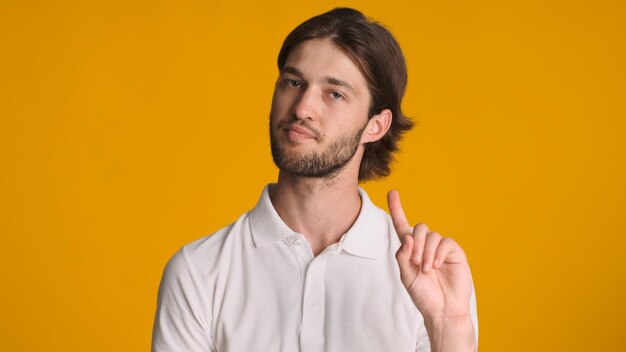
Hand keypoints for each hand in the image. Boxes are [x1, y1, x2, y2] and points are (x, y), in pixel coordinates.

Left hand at [387, 190, 472, 324]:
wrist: (442, 310)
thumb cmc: (424, 295)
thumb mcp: (406, 276)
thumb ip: (403, 256)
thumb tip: (407, 238)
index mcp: (411, 249)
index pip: (402, 225)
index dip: (397, 208)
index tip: (392, 192)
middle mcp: (425, 245)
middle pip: (419, 227)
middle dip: (415, 243)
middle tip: (416, 263)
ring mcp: (440, 248)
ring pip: (432, 235)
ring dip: (426, 253)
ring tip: (428, 270)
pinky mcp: (454, 252)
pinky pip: (445, 242)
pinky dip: (438, 253)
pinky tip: (437, 266)